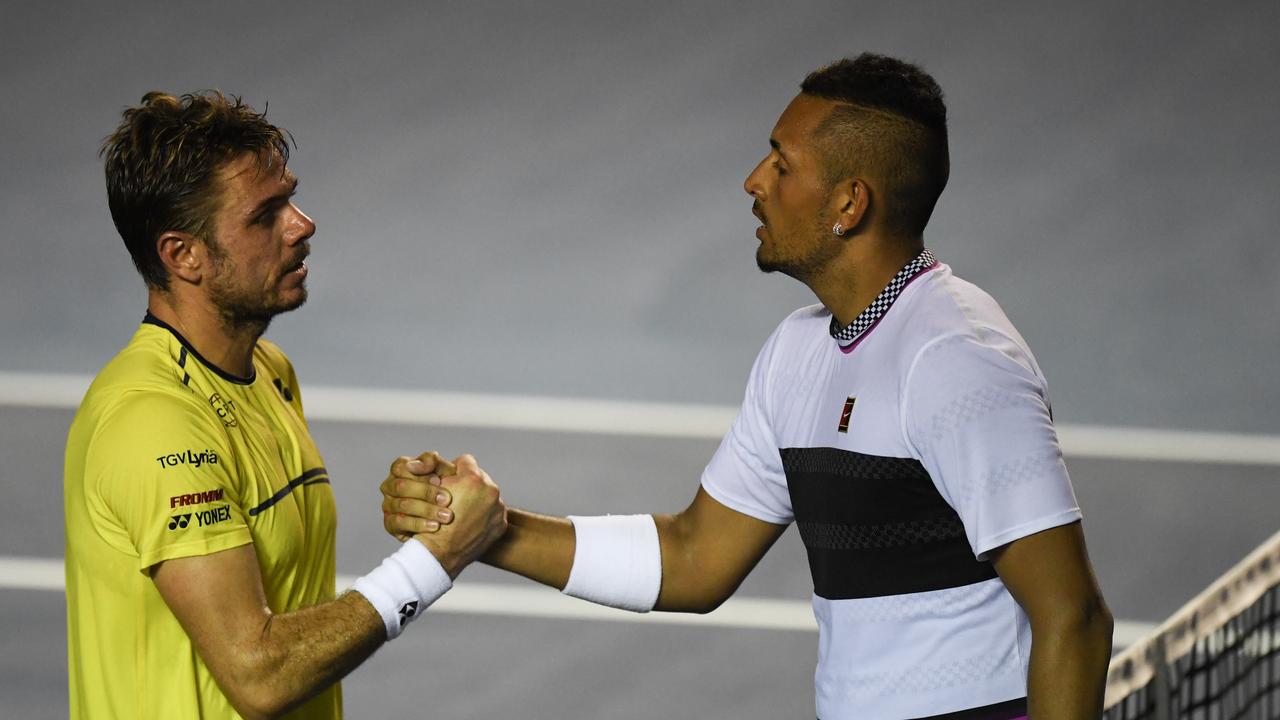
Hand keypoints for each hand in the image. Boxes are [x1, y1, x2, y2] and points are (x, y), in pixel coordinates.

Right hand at [381, 452, 455, 541]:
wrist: (450, 517)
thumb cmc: (445, 488)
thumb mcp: (444, 471)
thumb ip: (432, 461)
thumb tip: (413, 465)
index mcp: (400, 470)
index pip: (401, 467)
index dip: (420, 473)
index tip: (439, 480)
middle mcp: (390, 486)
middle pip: (401, 486)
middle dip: (426, 492)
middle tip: (447, 499)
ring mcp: (388, 505)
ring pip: (402, 505)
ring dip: (427, 510)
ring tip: (446, 516)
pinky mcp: (390, 524)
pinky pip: (399, 523)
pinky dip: (418, 524)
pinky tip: (434, 526)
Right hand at [385, 454, 507, 578]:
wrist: (439, 554)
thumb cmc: (430, 520)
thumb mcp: (431, 488)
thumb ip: (440, 469)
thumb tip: (449, 462)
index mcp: (473, 478)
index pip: (465, 461)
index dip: (454, 470)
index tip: (448, 479)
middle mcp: (491, 491)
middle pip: (479, 478)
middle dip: (468, 485)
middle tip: (455, 497)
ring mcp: (498, 509)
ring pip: (487, 496)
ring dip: (477, 500)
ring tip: (462, 511)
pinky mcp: (500, 525)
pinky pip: (493, 514)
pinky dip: (483, 517)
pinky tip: (470, 523)